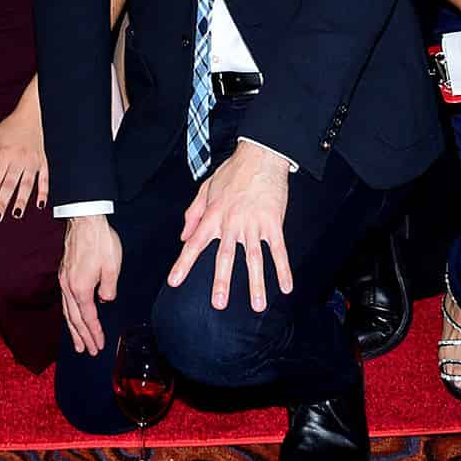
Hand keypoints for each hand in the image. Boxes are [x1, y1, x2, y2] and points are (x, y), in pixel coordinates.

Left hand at [0, 93, 48, 219]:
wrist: (33, 113)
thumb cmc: (11, 126)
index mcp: (5, 154)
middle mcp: (20, 159)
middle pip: (9, 185)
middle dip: (2, 202)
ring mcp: (33, 161)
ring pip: (27, 185)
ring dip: (21, 201)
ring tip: (16, 214)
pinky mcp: (44, 162)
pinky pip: (44, 180)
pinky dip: (43, 193)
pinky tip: (39, 204)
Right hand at [59, 213, 122, 354]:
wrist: (84, 218)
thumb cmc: (100, 241)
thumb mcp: (112, 266)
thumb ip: (109, 288)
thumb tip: (105, 300)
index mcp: (81, 288)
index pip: (88, 317)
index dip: (94, 333)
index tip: (99, 346)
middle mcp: (68, 287)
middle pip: (74, 319)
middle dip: (82, 337)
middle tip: (87, 352)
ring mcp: (64, 280)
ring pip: (67, 311)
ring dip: (72, 329)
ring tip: (77, 343)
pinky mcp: (63, 273)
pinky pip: (65, 301)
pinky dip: (69, 314)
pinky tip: (72, 317)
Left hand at [166, 141, 292, 311]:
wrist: (260, 154)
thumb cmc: (233, 172)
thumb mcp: (206, 188)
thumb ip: (193, 213)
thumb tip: (183, 236)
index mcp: (213, 215)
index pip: (195, 243)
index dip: (184, 263)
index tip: (174, 282)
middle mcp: (231, 222)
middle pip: (225, 256)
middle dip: (222, 281)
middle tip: (219, 304)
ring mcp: (254, 223)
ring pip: (254, 258)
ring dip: (256, 284)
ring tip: (258, 306)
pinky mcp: (273, 222)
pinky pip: (278, 250)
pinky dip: (282, 269)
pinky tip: (285, 286)